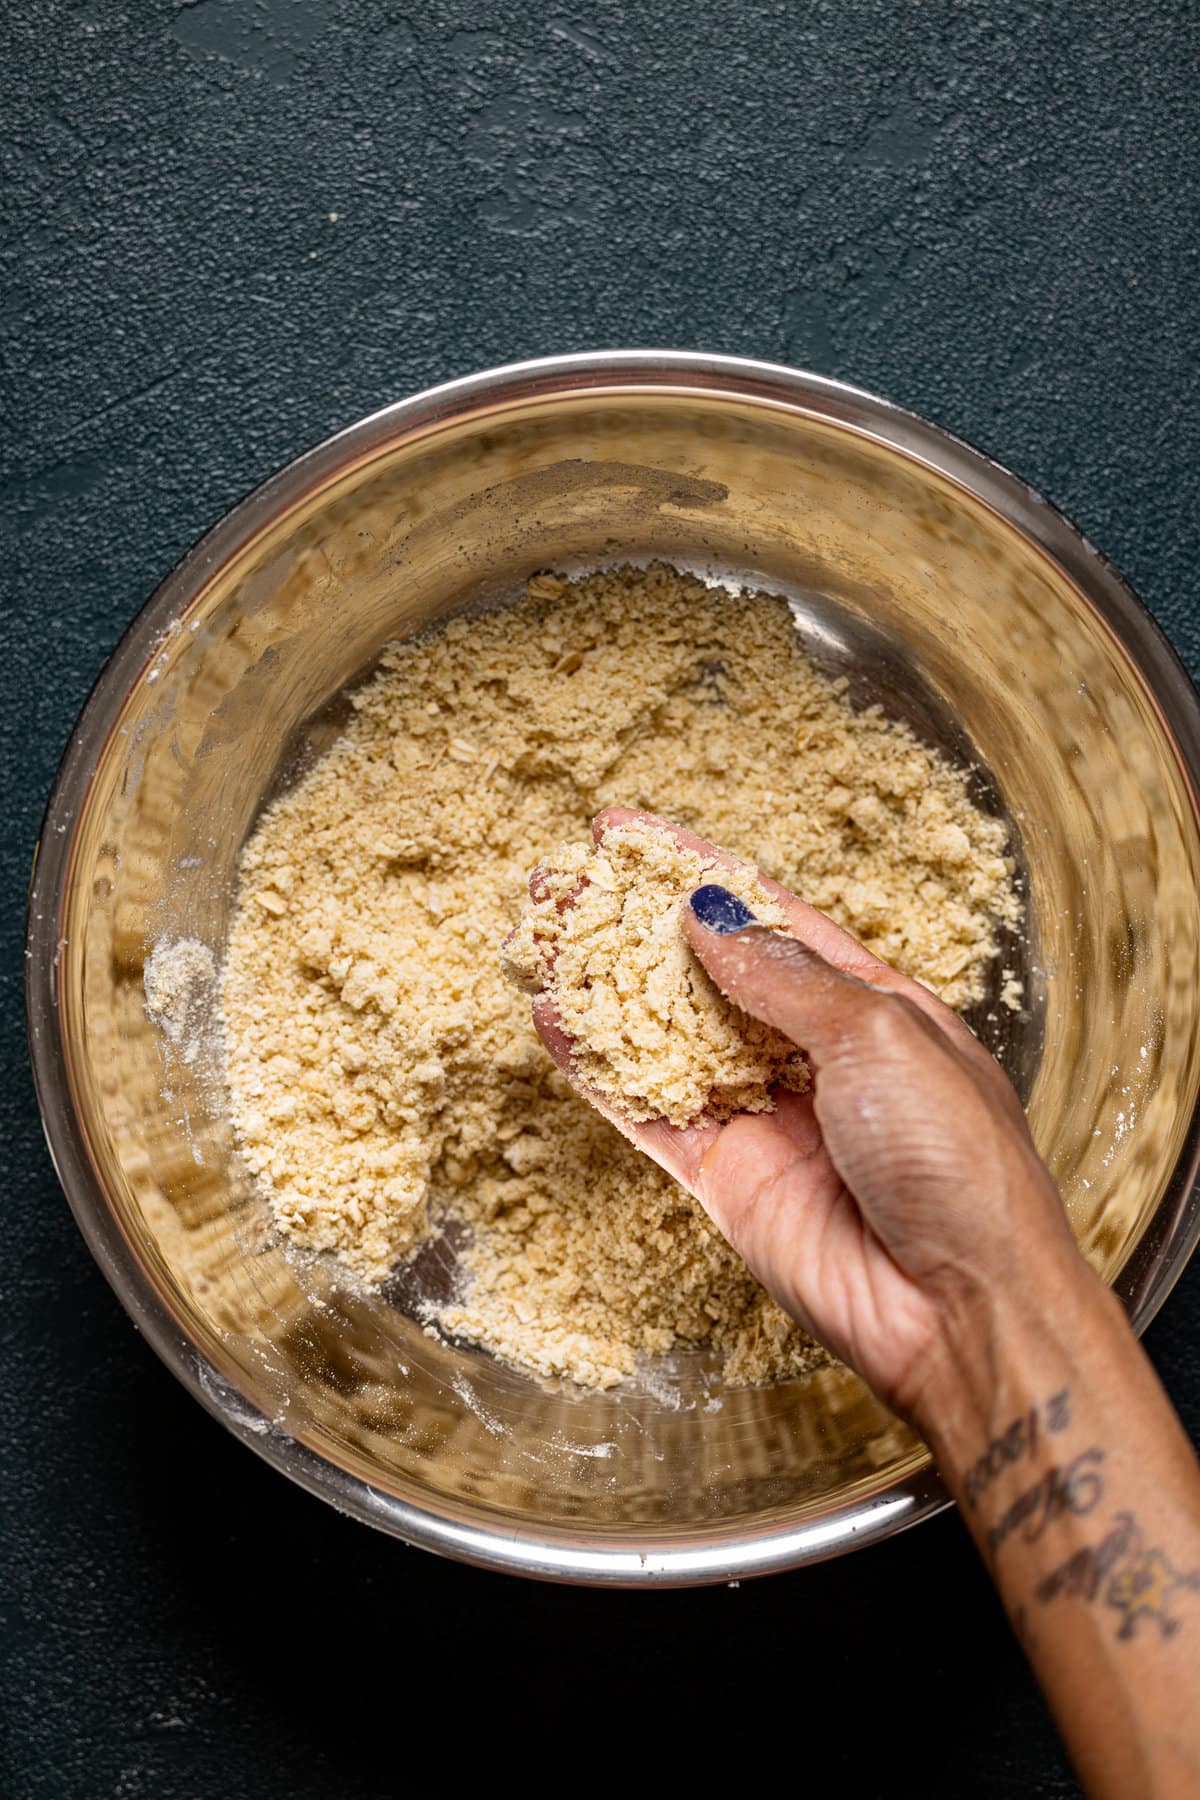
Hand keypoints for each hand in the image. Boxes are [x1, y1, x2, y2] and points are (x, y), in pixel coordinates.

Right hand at [531, 807, 1081, 1421]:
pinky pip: (650, 1112)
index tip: (625, 833)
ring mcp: (765, 1116)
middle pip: (704, 972)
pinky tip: (554, 1024)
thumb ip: (784, 977)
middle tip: (561, 883)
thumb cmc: (959, 1160)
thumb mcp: (880, 1035)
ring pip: (664, 1037)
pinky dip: (600, 1070)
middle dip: (632, 926)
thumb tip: (709, 918)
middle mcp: (813, 1054)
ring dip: (602, 989)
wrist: (963, 1308)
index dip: (695, 871)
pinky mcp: (726, 1179)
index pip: (768, 917)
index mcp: (871, 1004)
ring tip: (536, 935)